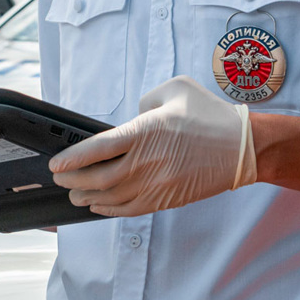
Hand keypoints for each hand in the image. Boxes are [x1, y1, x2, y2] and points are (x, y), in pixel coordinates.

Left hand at [50, 76, 255, 216]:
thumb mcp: (175, 89)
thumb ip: (146, 101)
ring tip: (74, 192)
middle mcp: (147, 162)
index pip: (99, 148)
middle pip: (98, 178)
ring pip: (111, 198)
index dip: (73, 158)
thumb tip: (132, 119)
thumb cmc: (211, 116)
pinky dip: (109, 210)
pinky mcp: (165, 200)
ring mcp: (156, 185)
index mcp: (146, 132)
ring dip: (87, 197)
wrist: (242, 148)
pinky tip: (98, 205)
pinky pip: (129, 210)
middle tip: (60, 177)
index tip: (57, 163)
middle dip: (73, 179)